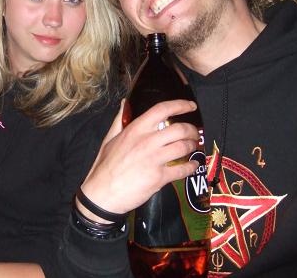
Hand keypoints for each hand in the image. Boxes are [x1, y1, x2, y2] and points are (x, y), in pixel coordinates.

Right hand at [78, 99, 199, 219]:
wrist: (102, 193)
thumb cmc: (104, 166)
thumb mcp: (109, 139)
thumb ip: (119, 120)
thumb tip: (124, 104)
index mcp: (135, 129)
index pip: (161, 110)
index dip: (179, 105)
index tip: (190, 106)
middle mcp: (147, 141)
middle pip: (179, 129)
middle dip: (192, 130)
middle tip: (194, 133)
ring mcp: (154, 159)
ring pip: (184, 147)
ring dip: (193, 146)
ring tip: (193, 147)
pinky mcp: (159, 177)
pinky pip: (182, 169)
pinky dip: (191, 167)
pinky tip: (193, 165)